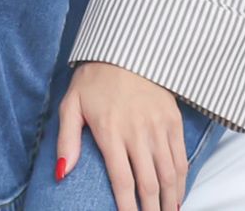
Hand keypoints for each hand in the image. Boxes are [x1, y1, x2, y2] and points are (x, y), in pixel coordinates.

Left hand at [55, 60, 187, 210]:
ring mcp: (159, 127)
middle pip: (149, 183)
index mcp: (110, 132)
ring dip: (169, 200)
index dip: (127, 207)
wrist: (127, 49)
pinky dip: (182, 180)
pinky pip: (181, 157)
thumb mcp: (71, 105)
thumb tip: (62, 173)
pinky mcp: (173, 120)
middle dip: (151, 210)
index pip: (122, 180)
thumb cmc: (95, 79)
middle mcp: (138, 132)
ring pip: (169, 173)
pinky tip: (178, 195)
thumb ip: (66, 140)